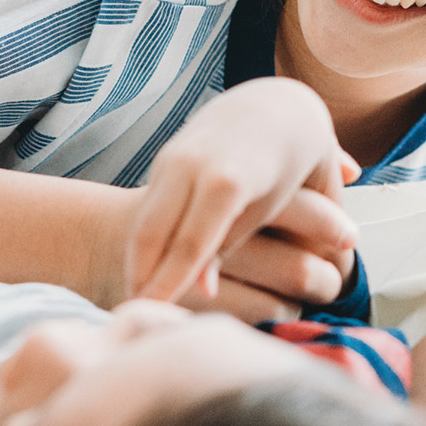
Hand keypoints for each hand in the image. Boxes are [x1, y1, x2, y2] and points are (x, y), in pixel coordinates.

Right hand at [127, 78, 358, 306]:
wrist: (276, 106)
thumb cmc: (291, 164)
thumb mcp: (275, 205)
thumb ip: (241, 246)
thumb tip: (205, 290)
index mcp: (229, 178)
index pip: (192, 241)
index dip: (173, 281)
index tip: (158, 314)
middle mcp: (193, 164)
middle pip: (154, 232)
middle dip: (141, 277)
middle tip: (135, 318)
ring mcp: (173, 160)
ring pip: (141, 222)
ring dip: (134, 265)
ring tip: (134, 304)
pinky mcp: (164, 163)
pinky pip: (144, 211)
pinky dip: (138, 247)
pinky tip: (139, 276)